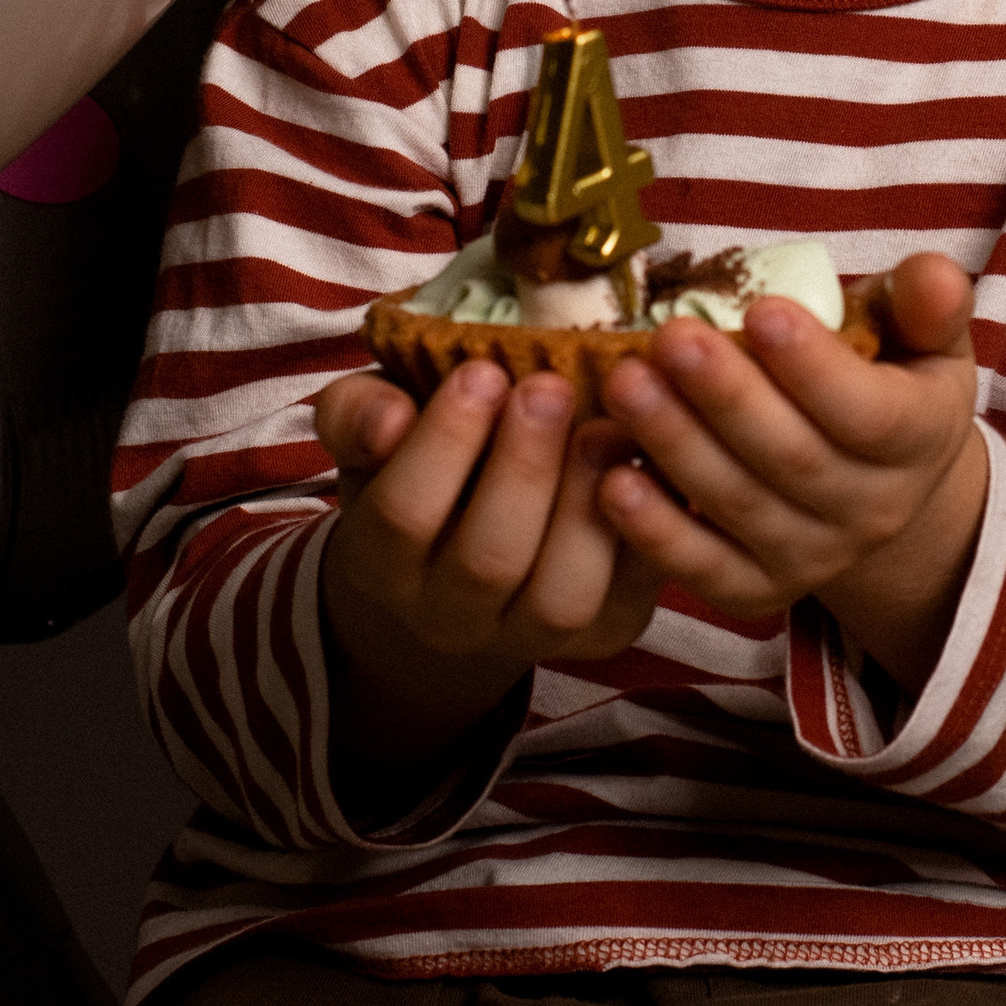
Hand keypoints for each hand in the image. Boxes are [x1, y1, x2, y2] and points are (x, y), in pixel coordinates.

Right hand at [312, 362, 663, 807]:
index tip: (482, 369)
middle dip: (523, 468)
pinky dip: (646, 530)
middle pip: (487, 561)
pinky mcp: (603, 633)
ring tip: (606, 428)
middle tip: (551, 388)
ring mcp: (530, 636)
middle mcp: (448, 617)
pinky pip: (630, 598)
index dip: (444, 443)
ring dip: (585, 507)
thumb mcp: (374, 434)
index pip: (404, 514)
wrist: (467, 548)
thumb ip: (359, 414)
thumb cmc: (421, 463)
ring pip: (560, 598)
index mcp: (382, 561)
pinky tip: (647, 460)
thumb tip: (387, 418)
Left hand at [595, 252, 989, 696]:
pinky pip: (705, 569)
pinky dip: (655, 533)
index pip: (871, 414)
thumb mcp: (922, 332)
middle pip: (795, 461)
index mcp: (920, 438)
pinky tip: (609, 481)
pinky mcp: (759, 588)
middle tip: (668, 338)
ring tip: (625, 384)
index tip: (760, 309)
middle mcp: (873, 511)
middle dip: (726, 399)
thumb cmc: (888, 374)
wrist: (880, 479)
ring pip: (740, 508)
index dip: (816, 368)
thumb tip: (936, 276)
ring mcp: (814, 558)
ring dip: (676, 448)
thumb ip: (927, 302)